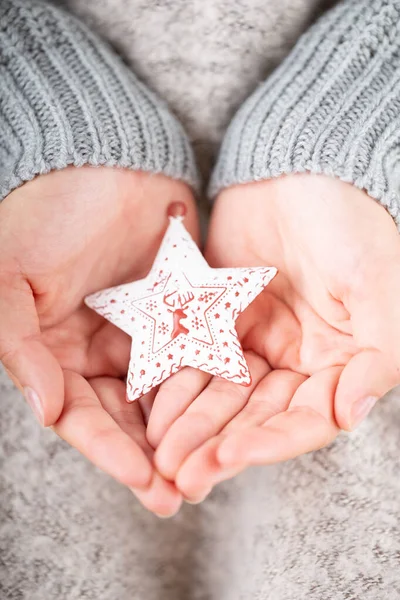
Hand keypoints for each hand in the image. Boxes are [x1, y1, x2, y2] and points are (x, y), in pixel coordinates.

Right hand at [0, 166, 198, 515]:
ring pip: (167, 395)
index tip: (146, 483)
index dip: (111, 452)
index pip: (83, 415)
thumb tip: (46, 412)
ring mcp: (144, 333)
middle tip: (185, 495)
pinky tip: (231, 414)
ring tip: (214, 468)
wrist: (102, 161)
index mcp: (57, 352)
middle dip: (154, 457)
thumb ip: (19, 345)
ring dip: (187, 432)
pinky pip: (197, 355)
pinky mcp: (181, 311)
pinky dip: (209, 386)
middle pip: (129, 417)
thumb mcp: (10, 278)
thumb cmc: (45, 216)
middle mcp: (100, 351)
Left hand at [148, 174, 399, 501]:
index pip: (305, 419)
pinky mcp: (219, 318)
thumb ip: (376, 355)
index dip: (270, 443)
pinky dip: (175, 381)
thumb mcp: (379, 286)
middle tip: (180, 476)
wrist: (302, 170)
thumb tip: (350, 414)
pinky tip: (151, 407)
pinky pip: (194, 356)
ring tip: (160, 452)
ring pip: (220, 393)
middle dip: (219, 446)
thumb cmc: (353, 224)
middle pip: (256, 415)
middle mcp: (297, 359)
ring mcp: (255, 340)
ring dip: (192, 424)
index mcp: (338, 361)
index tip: (229, 458)